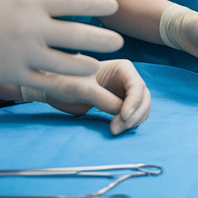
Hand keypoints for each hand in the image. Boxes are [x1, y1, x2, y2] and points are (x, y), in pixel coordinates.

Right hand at [0, 0, 123, 94]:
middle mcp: (30, 27)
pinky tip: (74, 82)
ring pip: (67, 63)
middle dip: (103, 39)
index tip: (113, 7)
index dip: (99, 4)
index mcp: (29, 1)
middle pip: (79, 35)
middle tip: (119, 41)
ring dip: (87, 65)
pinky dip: (63, 83)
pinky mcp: (12, 75)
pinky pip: (45, 82)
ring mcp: (22, 53)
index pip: (75, 1)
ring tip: (97, 65)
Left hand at [21, 59, 151, 133]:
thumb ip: (102, 98)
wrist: (54, 88)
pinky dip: (130, 124)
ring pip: (142, 109)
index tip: (123, 117)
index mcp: (122, 68)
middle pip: (144, 99)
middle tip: (116, 129)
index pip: (137, 86)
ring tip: (114, 130)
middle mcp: (128, 79)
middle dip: (134, 115)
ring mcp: (125, 93)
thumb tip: (121, 111)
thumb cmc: (65, 81)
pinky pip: (134, 116)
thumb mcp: (82, 88)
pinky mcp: (120, 105)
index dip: (134, 103)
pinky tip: (116, 128)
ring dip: (133, 122)